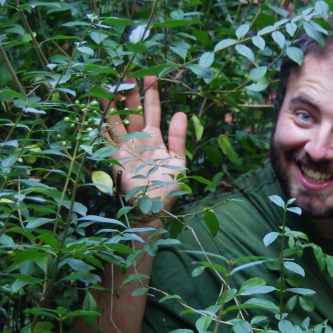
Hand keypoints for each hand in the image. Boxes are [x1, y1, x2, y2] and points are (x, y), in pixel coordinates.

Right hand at [102, 76, 186, 210]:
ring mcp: (125, 147)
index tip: (150, 74)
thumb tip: (181, 112)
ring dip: (113, 103)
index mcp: (155, 137)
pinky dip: (101, 124)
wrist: (154, 208)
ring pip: (117, 119)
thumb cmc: (170, 187)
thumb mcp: (178, 161)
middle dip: (130, 91)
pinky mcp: (114, 157)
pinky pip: (106, 137)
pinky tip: (97, 109)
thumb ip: (178, 137)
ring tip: (109, 83)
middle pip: (132, 110)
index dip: (151, 92)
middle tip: (127, 70)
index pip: (152, 110)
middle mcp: (138, 139)